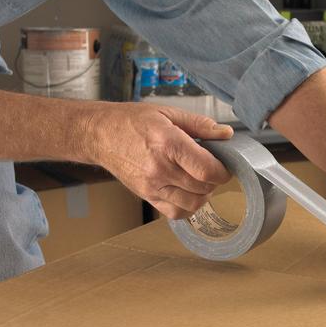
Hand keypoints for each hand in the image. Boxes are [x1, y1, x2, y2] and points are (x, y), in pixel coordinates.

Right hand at [82, 103, 232, 219]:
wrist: (99, 135)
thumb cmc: (132, 121)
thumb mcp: (168, 113)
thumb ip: (200, 125)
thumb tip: (226, 133)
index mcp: (168, 144)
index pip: (207, 170)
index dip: (222, 171)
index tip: (223, 164)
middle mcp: (160, 169)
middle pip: (203, 188)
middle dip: (214, 180)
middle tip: (210, 168)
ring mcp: (152, 186)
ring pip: (192, 204)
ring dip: (203, 194)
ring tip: (199, 180)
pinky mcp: (146, 196)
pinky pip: (176, 213)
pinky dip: (188, 206)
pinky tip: (187, 191)